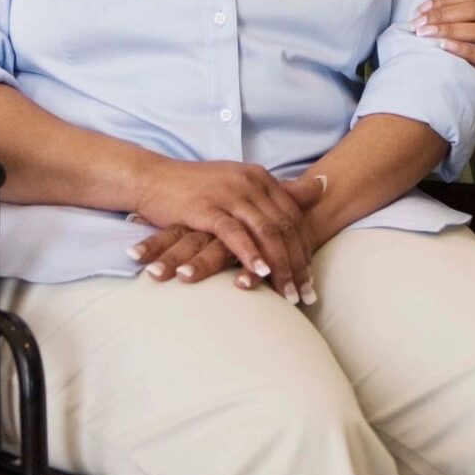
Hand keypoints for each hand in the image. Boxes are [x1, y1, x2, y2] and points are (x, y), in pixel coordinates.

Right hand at [131, 164, 325, 303]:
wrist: (152, 179)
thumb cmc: (196, 188)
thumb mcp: (240, 185)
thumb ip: (277, 192)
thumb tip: (322, 186)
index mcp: (260, 178)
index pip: (293, 217)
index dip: (305, 249)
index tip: (311, 280)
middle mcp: (250, 182)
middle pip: (284, 227)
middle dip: (298, 264)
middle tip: (305, 296)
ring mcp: (229, 193)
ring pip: (265, 231)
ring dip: (280, 265)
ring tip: (288, 293)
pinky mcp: (207, 208)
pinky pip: (234, 233)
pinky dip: (250, 254)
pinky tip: (259, 274)